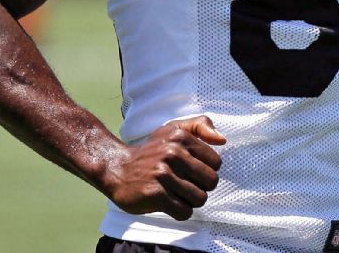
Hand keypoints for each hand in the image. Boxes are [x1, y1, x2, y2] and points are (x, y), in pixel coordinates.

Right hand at [102, 116, 225, 220]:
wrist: (116, 169)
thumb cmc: (150, 151)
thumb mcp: (172, 130)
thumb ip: (199, 126)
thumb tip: (222, 140)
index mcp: (180, 137)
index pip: (216, 163)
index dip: (206, 170)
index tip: (191, 170)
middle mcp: (173, 154)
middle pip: (211, 182)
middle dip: (201, 187)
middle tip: (185, 184)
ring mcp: (164, 174)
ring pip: (200, 198)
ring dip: (190, 200)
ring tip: (176, 193)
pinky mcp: (156, 194)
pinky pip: (185, 212)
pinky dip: (180, 211)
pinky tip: (168, 203)